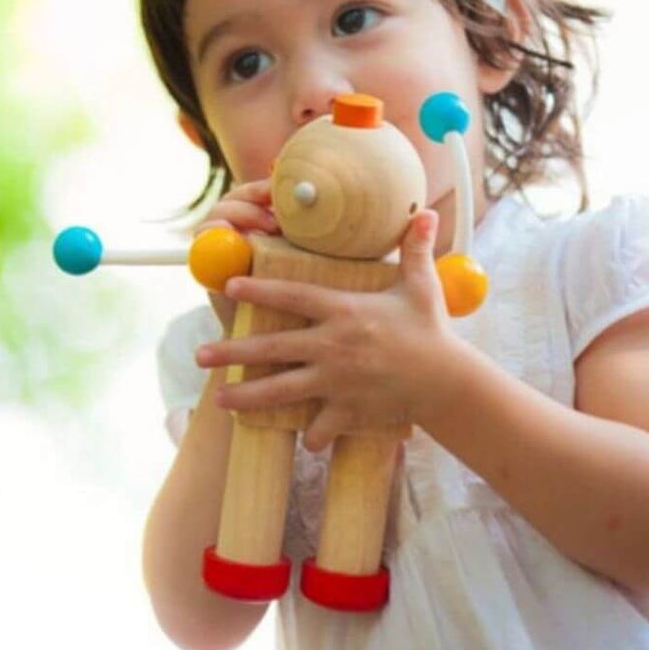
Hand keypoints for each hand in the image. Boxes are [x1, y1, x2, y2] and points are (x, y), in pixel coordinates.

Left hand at [194, 209, 454, 451]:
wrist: (448, 383)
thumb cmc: (431, 331)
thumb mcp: (422, 286)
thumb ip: (415, 249)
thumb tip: (425, 211)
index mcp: (344, 311)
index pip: (292, 294)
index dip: (259, 287)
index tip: (230, 284)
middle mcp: (333, 346)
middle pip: (272, 347)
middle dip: (233, 350)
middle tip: (200, 354)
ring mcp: (337, 382)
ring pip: (281, 391)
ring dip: (248, 396)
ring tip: (219, 400)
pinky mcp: (347, 411)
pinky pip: (319, 427)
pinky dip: (311, 435)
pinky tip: (303, 439)